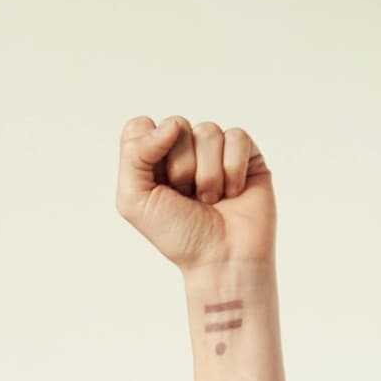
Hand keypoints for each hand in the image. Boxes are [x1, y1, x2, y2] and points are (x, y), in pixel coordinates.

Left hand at [118, 114, 271, 274]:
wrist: (220, 256)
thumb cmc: (176, 233)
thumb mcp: (134, 200)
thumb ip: (135, 156)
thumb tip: (170, 124)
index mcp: (151, 161)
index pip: (140, 126)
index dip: (146, 145)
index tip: (156, 177)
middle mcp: (183, 151)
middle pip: (176, 125)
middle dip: (180, 166)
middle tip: (185, 196)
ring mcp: (216, 151)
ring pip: (208, 131)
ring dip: (207, 173)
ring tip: (210, 199)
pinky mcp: (246, 153)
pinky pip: (237, 137)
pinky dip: (232, 169)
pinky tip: (232, 192)